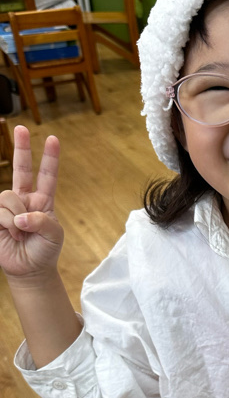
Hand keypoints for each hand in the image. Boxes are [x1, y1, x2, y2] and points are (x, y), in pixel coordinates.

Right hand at [0, 125, 62, 278]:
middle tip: (21, 128)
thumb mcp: (53, 236)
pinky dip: (7, 224)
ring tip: (20, 233)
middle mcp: (24, 199)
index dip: (50, 159)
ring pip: (7, 196)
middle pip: (21, 169)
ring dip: (15, 217)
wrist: (30, 269)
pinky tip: (11, 234)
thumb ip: (41, 221)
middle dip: (21, 148)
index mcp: (43, 201)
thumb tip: (20, 216)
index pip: (47, 176)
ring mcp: (8, 207)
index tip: (53, 139)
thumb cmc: (45, 251)